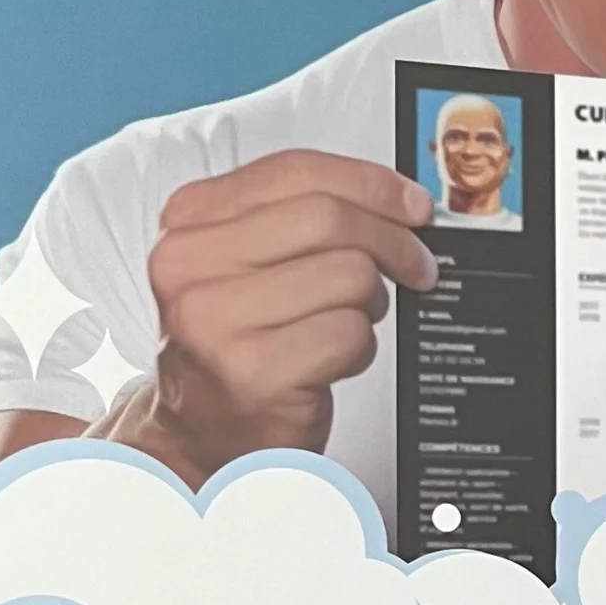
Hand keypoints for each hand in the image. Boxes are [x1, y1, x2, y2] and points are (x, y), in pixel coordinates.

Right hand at [103, 149, 436, 482]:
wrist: (201, 433)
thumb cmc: (237, 348)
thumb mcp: (246, 268)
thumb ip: (298, 221)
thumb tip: (394, 199)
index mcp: (188, 225)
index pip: (294, 172)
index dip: (370, 183)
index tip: (413, 204)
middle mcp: (189, 266)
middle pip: (329, 218)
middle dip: (393, 241)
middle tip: (417, 266)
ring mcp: (215, 320)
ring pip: (348, 274)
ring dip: (368, 304)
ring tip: (343, 324)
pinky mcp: (252, 372)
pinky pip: (349, 332)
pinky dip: (359, 348)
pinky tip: (330, 361)